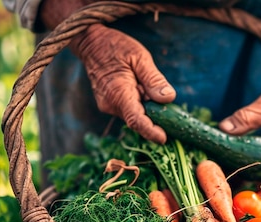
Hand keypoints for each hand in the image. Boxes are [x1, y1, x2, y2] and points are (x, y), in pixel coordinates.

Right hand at [71, 24, 175, 143]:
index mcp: (118, 93)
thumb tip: (169, 98)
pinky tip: (140, 87)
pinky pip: (129, 109)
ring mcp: (108, 106)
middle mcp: (111, 104)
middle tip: (167, 103)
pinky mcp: (109, 104)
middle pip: (138, 120)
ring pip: (134, 115)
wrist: (91, 43)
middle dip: (155, 116)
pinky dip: (140, 103)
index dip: (151, 132)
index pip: (136, 120)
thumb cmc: (116, 46)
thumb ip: (154, 79)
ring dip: (147, 107)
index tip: (164, 139)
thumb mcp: (140, 57)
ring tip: (146, 85)